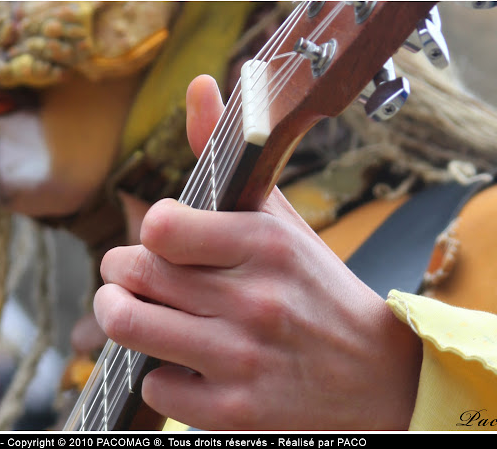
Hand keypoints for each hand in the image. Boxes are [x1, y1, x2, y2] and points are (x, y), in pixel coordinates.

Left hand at [94, 75, 421, 429]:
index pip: (159, 226)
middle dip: (120, 273)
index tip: (159, 239)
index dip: (148, 232)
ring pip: (129, 327)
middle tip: (130, 275)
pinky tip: (185, 363)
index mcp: (264, 243)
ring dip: (120, 316)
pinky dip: (161, 373)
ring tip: (133, 310)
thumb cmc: (316, 288)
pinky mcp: (236, 410)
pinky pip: (156, 386)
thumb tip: (200, 86)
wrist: (377, 374)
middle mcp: (254, 300)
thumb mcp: (279, 218)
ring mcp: (242, 359)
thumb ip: (227, 156)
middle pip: (132, 273)